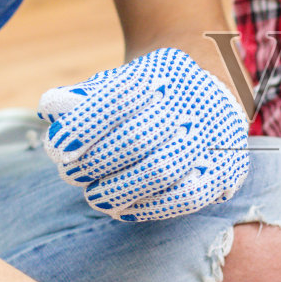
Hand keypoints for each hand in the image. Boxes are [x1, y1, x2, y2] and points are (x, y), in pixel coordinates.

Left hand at [38, 47, 248, 221]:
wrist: (210, 96)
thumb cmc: (152, 96)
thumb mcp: (119, 82)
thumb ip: (85, 95)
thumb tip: (52, 107)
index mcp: (164, 73)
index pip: (118, 97)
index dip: (84, 125)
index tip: (58, 147)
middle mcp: (195, 102)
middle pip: (137, 138)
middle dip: (95, 162)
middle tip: (71, 174)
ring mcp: (215, 137)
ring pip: (162, 171)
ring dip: (118, 188)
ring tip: (94, 194)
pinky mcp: (228, 170)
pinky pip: (188, 197)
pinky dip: (150, 207)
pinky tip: (123, 208)